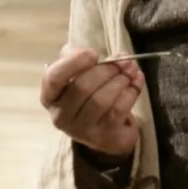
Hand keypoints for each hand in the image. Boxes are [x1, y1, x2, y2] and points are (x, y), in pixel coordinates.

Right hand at [41, 44, 143, 158]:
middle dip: (106, 70)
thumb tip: (88, 51)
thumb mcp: (77, 77)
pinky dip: (131, 92)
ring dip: (120, 80)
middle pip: (82, 87)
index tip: (94, 53)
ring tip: (131, 70)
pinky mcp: (104, 137)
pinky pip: (118, 110)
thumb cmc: (88, 99)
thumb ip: (75, 60)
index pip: (53, 78)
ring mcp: (82, 130)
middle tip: (123, 61)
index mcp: (50, 97)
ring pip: (101, 100)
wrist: (107, 133)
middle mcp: (61, 116)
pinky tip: (137, 80)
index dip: (73, 63)